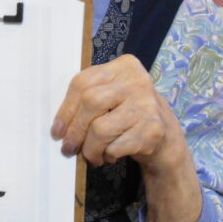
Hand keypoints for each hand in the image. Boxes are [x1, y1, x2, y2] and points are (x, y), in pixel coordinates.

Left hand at [51, 55, 202, 221]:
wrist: (165, 138)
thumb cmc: (128, 115)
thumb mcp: (111, 96)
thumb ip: (88, 99)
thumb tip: (59, 127)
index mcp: (124, 66)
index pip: (83, 82)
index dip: (65, 109)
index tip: (57, 131)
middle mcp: (138, 80)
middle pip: (91, 102)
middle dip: (75, 131)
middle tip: (69, 148)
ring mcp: (148, 104)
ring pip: (101, 128)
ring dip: (90, 149)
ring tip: (93, 155)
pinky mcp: (153, 129)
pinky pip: (116, 146)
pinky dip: (108, 155)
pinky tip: (112, 154)